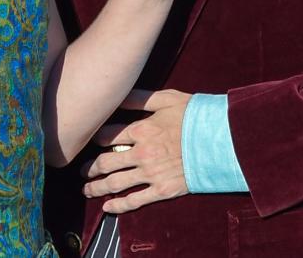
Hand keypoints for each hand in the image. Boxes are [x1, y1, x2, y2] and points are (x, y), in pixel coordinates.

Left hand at [83, 89, 189, 212]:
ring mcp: (151, 174)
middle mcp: (141, 154)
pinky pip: (135, 201)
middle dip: (90, 168)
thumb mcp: (167, 99)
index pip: (107, 136)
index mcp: (141, 130)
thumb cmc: (194, 116)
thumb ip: (141, 98)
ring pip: (115, 183)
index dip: (93, 138)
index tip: (87, 140)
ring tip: (86, 189)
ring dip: (97, 188)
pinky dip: (118, 206)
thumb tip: (119, 93)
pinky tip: (107, 208)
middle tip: (82, 171)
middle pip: (106, 162)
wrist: (221, 140)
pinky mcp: (162, 190)